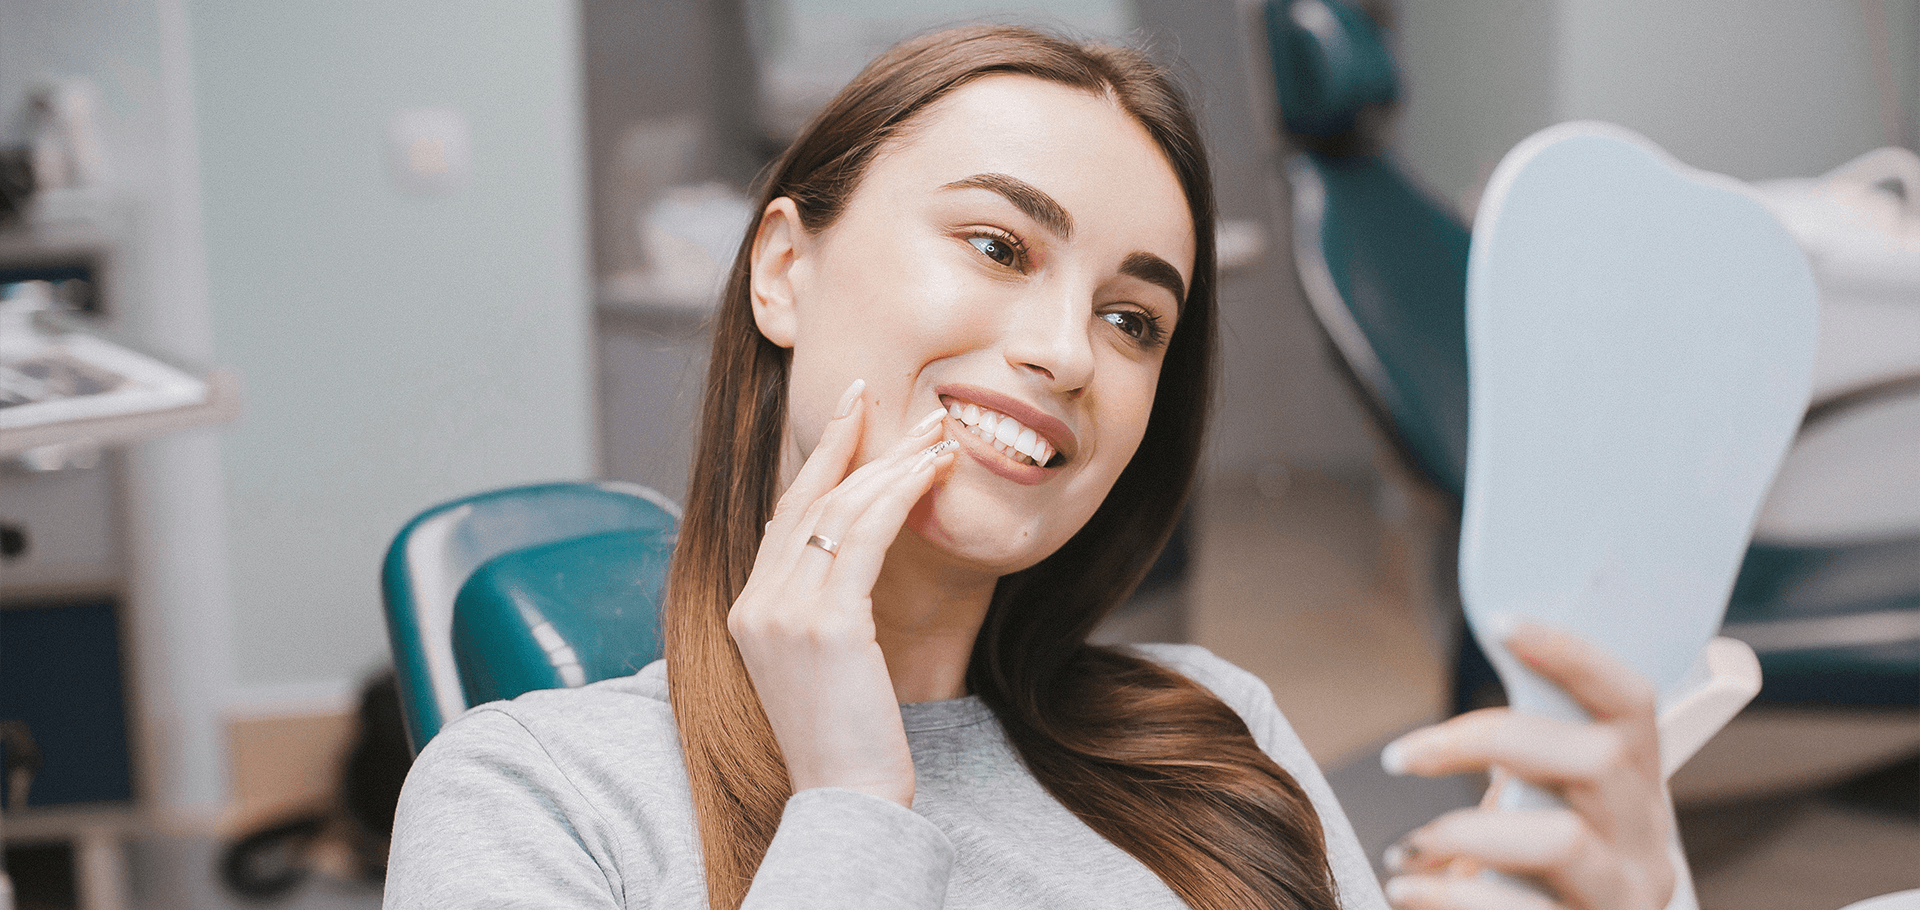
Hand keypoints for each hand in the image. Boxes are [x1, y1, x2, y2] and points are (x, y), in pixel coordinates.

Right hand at [727, 379, 956, 807]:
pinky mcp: (825, 626)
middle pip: (807, 500)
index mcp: (748, 611)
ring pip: (839, 511)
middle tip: (890, 399)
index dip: (819, 461)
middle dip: (851, 441)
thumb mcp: (819, 665)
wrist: (847, 800)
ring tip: (933, 435)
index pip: (785, 517)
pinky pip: (864, 538)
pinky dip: (898, 497)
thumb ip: (819, 610)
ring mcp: (784, 614)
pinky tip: (930, 474)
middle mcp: (756, 605)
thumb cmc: (847, 740)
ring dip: (890, 464)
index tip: (849, 414)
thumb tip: (847, 560)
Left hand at [1379, 623, 1676, 909]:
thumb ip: (1525, 754)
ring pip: (1561, 840)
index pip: (1632, 702)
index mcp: (1637, 791)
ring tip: (1406, 850)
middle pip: (1596, 760)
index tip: (1500, 623)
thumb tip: (1483, 656)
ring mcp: (1627, 897)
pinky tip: (1409, 891)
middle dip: (1485, 741)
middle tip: (1401, 756)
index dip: (1574, 656)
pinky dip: (1451, 895)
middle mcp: (1648, 842)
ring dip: (1462, 833)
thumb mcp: (1537, 808)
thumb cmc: (1529, 880)